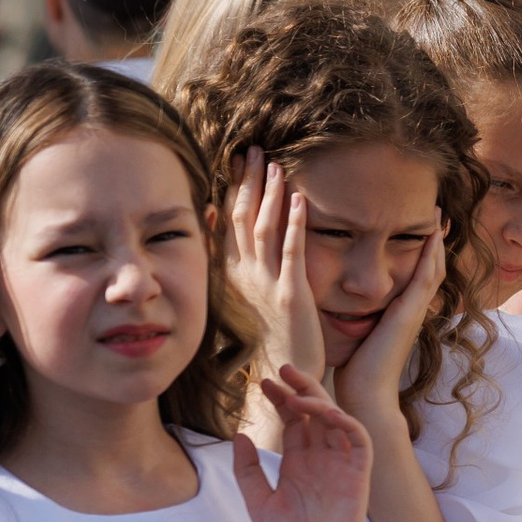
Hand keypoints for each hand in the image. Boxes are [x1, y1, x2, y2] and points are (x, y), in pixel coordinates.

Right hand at [225, 152, 327, 412]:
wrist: (283, 373)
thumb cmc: (271, 336)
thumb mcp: (249, 294)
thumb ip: (240, 261)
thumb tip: (220, 224)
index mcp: (235, 272)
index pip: (230, 221)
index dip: (235, 188)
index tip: (238, 159)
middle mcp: (246, 274)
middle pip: (242, 216)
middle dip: (248, 181)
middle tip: (254, 149)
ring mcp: (267, 282)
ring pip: (263, 228)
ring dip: (269, 194)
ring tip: (274, 163)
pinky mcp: (291, 294)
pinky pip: (292, 252)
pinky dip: (295, 224)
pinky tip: (300, 199)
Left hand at [233, 366, 374, 521]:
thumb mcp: (258, 500)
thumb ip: (247, 469)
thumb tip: (239, 435)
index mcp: (299, 463)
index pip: (294, 421)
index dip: (281, 399)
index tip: (263, 383)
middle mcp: (321, 459)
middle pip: (315, 412)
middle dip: (300, 388)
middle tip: (282, 369)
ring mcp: (341, 464)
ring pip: (335, 419)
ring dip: (318, 400)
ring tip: (296, 389)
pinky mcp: (358, 473)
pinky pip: (357, 438)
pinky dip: (342, 420)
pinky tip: (321, 411)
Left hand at [337, 216, 445, 430]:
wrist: (365, 395)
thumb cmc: (356, 370)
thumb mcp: (357, 334)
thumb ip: (357, 316)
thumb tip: (339, 304)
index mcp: (400, 312)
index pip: (415, 274)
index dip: (420, 250)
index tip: (418, 226)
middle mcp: (413, 309)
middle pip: (431, 265)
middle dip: (434, 238)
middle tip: (435, 210)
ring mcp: (415, 310)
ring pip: (433, 266)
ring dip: (436, 238)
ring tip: (436, 213)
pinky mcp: (410, 313)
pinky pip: (425, 276)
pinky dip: (430, 253)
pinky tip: (431, 233)